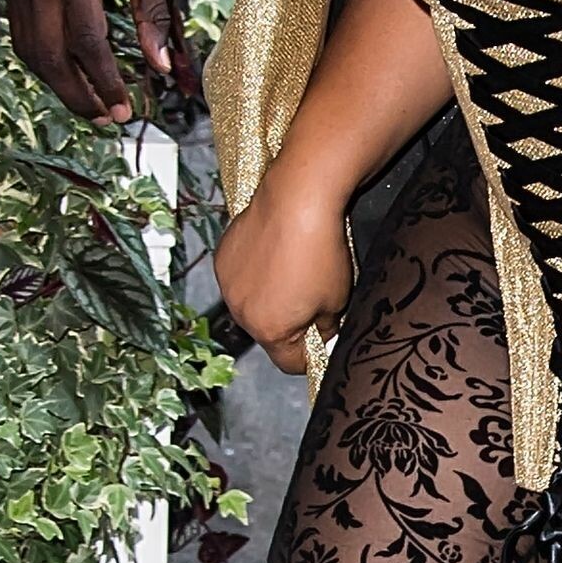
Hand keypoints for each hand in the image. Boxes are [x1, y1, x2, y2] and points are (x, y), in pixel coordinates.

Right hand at [8, 0, 173, 124]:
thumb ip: (152, 8)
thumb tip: (160, 62)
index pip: (87, 41)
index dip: (106, 80)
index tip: (126, 106)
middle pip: (51, 58)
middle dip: (80, 96)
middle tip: (109, 117)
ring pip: (31, 52)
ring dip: (59, 84)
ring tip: (92, 103)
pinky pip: (23, 35)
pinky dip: (44, 61)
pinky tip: (68, 71)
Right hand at [213, 163, 352, 376]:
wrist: (298, 200)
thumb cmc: (321, 250)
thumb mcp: (338, 298)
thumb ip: (326, 326)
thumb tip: (322, 332)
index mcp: (269, 329)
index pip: (289, 362)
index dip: (310, 354)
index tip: (322, 339)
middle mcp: (241, 312)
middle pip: (268, 330)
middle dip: (290, 320)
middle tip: (312, 294)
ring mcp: (228, 283)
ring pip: (252, 301)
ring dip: (269, 293)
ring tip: (293, 266)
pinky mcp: (223, 255)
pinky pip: (241, 275)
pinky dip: (256, 269)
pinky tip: (275, 249)